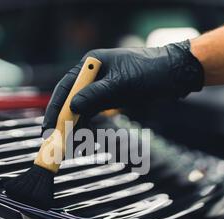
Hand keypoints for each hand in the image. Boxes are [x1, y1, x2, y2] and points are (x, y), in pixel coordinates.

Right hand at [42, 40, 203, 131]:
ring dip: (76, 129)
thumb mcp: (122, 82)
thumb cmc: (150, 71)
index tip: (49, 126)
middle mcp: (92, 76)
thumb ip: (97, 94)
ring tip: (70, 148)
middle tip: (56, 143)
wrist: (174, 75)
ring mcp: (101, 89)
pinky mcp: (110, 101)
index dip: (56, 108)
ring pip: (81, 112)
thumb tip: (73, 106)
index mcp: (92, 64)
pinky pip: (93, 116)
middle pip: (71, 101)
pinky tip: (84, 142)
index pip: (66, 87)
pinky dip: (88, 129)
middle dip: (64, 123)